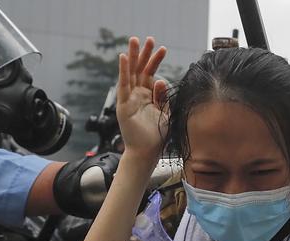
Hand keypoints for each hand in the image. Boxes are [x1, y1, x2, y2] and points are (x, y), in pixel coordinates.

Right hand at [116, 36, 167, 161]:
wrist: (147, 152)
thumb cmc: (157, 136)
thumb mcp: (166, 113)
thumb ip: (163, 97)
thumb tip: (161, 79)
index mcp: (148, 96)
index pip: (151, 73)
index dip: (156, 60)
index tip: (163, 48)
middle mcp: (138, 95)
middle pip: (140, 69)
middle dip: (144, 54)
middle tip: (147, 38)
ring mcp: (129, 99)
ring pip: (130, 73)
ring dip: (132, 57)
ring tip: (133, 41)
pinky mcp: (123, 105)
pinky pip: (123, 85)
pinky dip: (123, 71)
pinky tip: (124, 58)